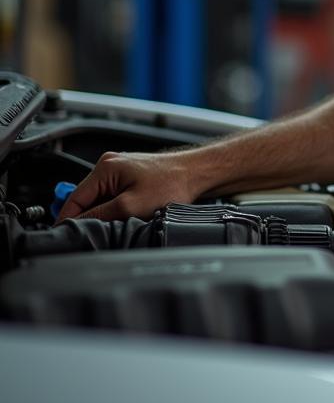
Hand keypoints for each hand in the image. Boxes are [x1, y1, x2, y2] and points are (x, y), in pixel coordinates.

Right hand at [56, 151, 194, 222]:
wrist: (197, 173)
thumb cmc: (172, 184)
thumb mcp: (131, 206)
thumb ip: (100, 215)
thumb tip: (77, 224)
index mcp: (105, 167)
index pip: (73, 199)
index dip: (67, 220)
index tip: (66, 238)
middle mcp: (110, 164)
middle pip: (85, 199)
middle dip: (89, 218)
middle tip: (97, 234)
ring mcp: (120, 169)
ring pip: (100, 199)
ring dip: (104, 213)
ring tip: (120, 221)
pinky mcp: (131, 176)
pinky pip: (113, 196)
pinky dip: (115, 208)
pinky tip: (128, 215)